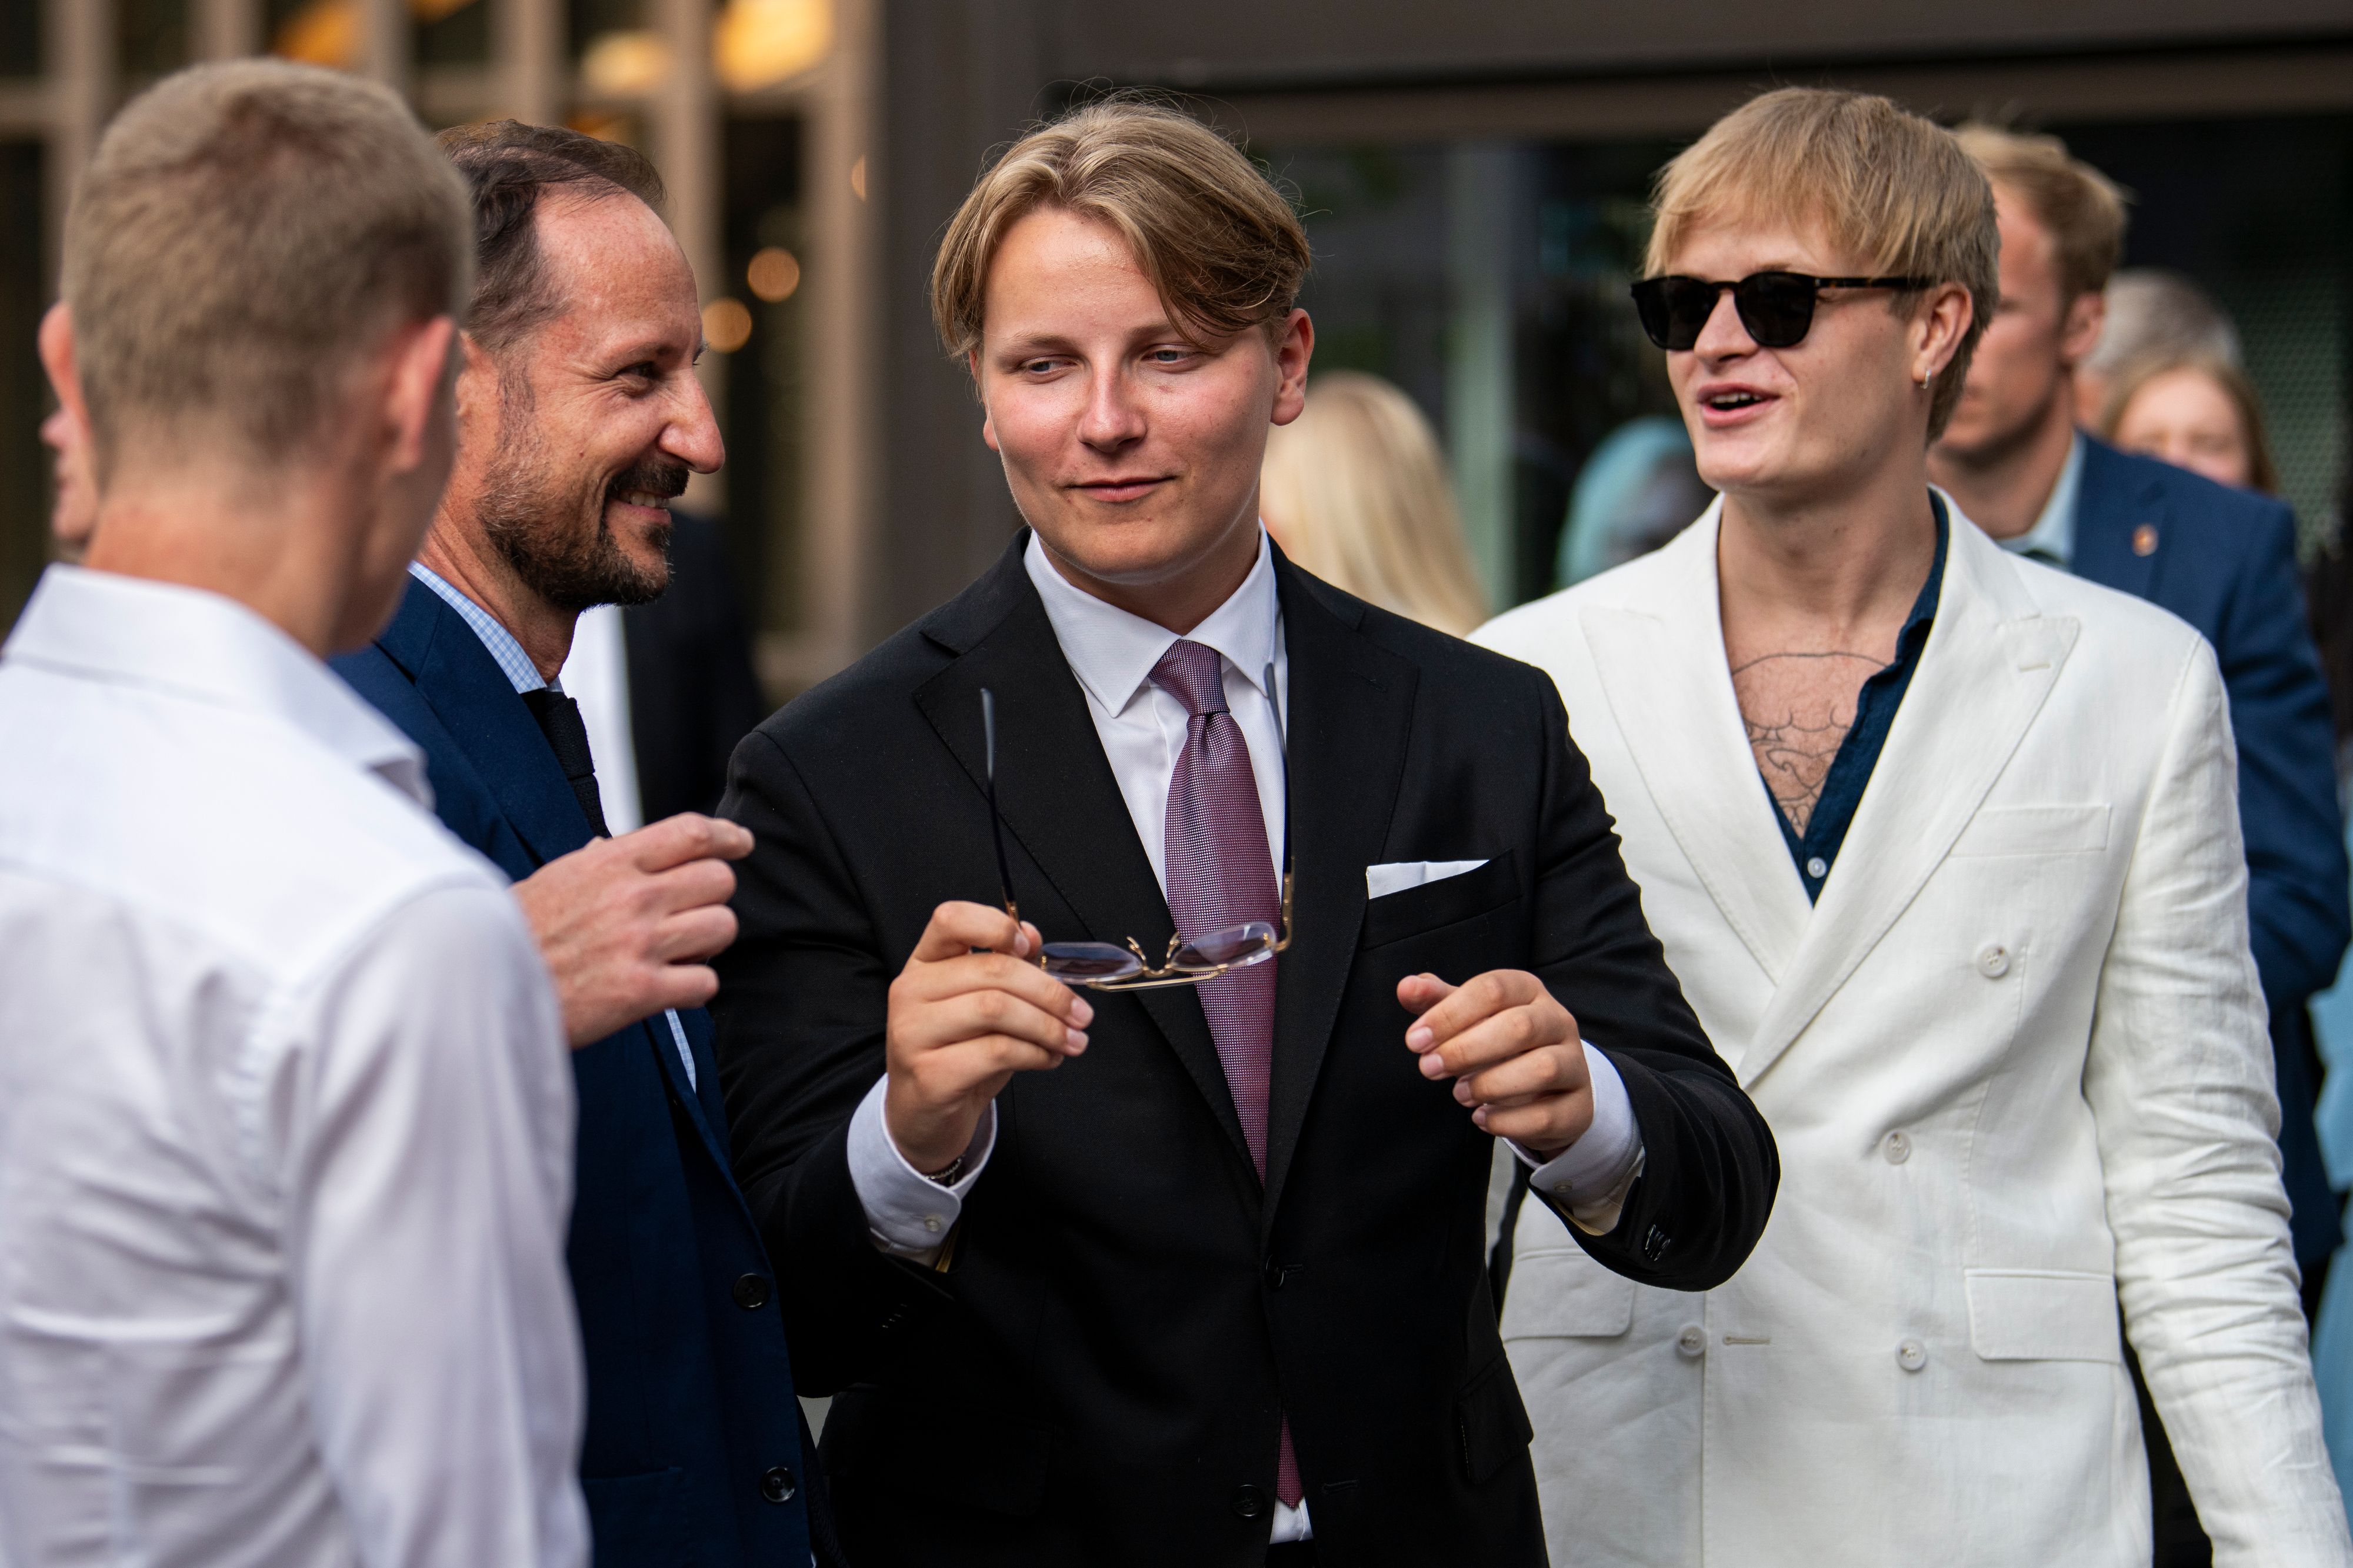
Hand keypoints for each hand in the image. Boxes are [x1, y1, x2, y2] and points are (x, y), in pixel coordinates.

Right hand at [513, 813, 753, 1046]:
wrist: (479, 987)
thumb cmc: (518, 934)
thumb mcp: (553, 879)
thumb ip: (595, 861)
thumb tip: (613, 845)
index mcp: (610, 863)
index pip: (690, 832)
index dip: (726, 835)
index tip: (740, 843)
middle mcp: (631, 897)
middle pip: (719, 881)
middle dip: (712, 898)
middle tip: (689, 915)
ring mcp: (639, 944)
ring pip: (723, 928)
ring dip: (708, 942)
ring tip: (678, 952)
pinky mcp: (641, 992)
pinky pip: (706, 983)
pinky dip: (695, 988)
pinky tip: (669, 987)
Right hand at [885, 901, 1090, 1173]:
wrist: (923, 1117)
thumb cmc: (958, 1053)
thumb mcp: (981, 1005)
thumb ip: (1004, 967)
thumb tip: (1033, 935)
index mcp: (923, 963)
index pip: (950, 919)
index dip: (996, 926)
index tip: (1030, 948)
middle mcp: (910, 991)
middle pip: (991, 970)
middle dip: (1050, 992)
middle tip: (1082, 1014)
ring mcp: (912, 1034)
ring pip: (996, 1009)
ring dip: (1048, 1026)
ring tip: (1073, 1041)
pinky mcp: (930, 1074)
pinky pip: (997, 1051)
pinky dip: (1036, 1053)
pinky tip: (1049, 1059)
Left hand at [1400, 970, 1591, 1158]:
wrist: (1549, 1086)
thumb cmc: (1500, 1043)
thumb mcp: (1468, 1017)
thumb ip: (1437, 1001)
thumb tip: (1406, 986)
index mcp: (1528, 990)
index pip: (1492, 990)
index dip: (1449, 1014)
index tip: (1415, 1040)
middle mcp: (1558, 1021)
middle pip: (1519, 1027)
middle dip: (1466, 1050)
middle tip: (1429, 1068)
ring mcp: (1575, 1064)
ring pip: (1541, 1069)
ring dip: (1490, 1084)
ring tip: (1460, 1094)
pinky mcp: (1577, 1106)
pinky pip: (1546, 1115)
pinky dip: (1506, 1121)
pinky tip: (1481, 1117)